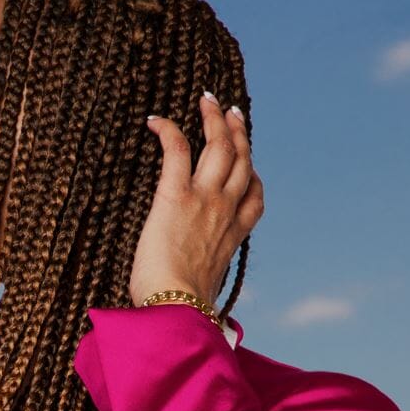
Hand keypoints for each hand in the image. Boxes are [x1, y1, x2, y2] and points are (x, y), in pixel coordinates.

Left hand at [128, 91, 263, 308]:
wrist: (178, 307)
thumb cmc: (184, 310)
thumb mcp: (203, 293)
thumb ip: (203, 285)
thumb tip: (198, 307)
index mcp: (234, 237)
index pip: (253, 199)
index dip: (252, 176)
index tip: (247, 165)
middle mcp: (226, 211)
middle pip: (241, 160)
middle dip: (237, 132)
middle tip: (230, 112)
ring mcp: (205, 199)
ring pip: (220, 145)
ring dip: (214, 119)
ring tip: (206, 100)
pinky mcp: (176, 194)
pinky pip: (178, 148)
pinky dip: (169, 129)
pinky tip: (156, 121)